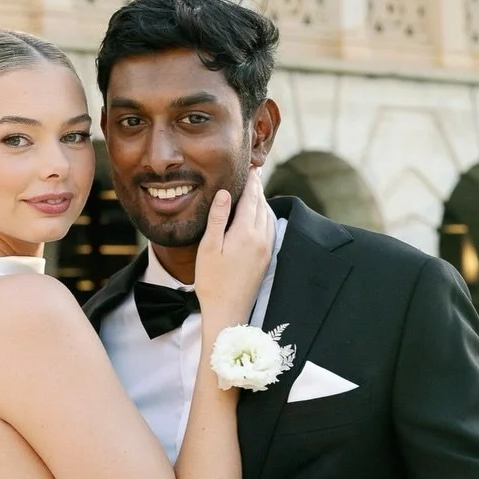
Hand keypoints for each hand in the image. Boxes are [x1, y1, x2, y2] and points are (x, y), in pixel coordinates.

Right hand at [193, 171, 273, 327]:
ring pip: (268, 217)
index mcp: (246, 233)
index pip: (251, 199)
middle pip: (262, 206)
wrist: (228, 311)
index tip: (252, 167)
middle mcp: (261, 239)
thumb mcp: (208, 248)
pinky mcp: (266, 259)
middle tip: (255, 173)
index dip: (251, 182)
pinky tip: (260, 216)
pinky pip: (270, 230)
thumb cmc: (212, 281)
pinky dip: (266, 217)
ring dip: (263, 202)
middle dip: (258, 189)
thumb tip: (224, 193)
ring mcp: (266, 249)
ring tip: (256, 191)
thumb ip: (218, 219)